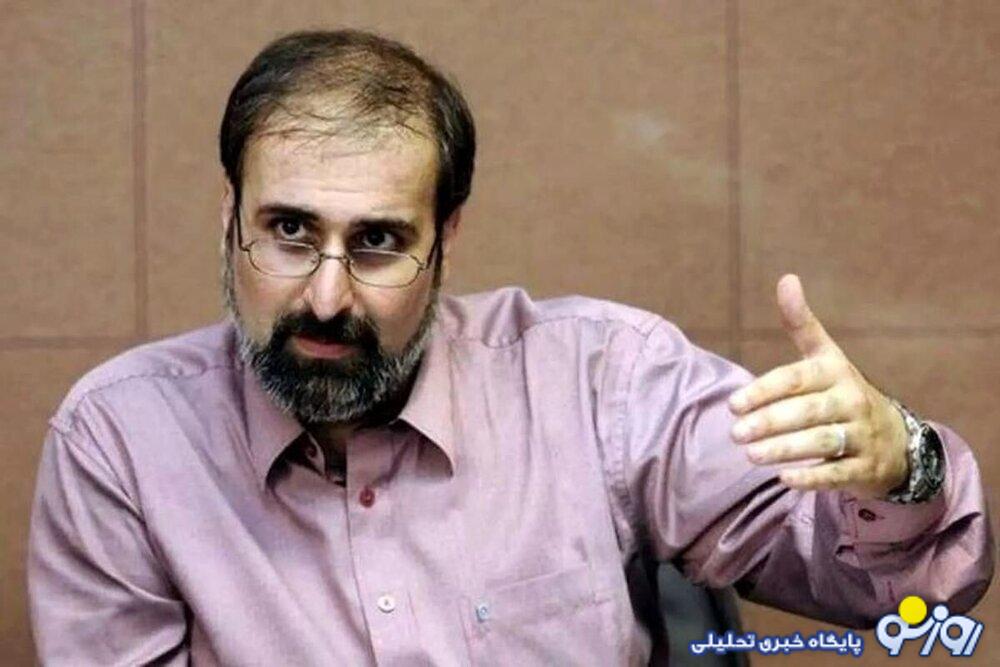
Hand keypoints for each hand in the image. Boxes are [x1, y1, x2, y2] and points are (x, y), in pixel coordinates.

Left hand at [728, 274, 909, 498]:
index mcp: (836, 372)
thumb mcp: (827, 357)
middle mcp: (852, 401)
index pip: (796, 379)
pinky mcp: (865, 468)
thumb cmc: (843, 392)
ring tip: (750, 456)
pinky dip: (812, 477)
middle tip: (736, 433)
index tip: (734, 404)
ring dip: (785, 450)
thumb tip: (786, 278)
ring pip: (821, 443)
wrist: (896, 438)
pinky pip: (838, 474)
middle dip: (770, 423)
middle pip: (808, 412)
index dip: (764, 391)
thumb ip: (802, 324)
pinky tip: (784, 479)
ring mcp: (862, 436)